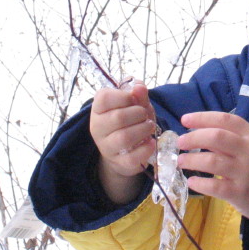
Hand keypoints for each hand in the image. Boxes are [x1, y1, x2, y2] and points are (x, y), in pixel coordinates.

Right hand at [90, 81, 156, 203]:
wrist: (123, 150)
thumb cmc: (130, 120)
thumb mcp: (135, 104)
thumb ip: (138, 94)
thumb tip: (139, 87)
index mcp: (98, 109)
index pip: (104, 98)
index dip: (125, 96)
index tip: (134, 99)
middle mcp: (97, 127)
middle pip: (118, 117)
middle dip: (139, 113)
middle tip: (145, 115)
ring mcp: (106, 147)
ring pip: (124, 138)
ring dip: (143, 129)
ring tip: (149, 127)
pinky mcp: (118, 162)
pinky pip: (132, 157)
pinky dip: (146, 148)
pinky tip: (151, 142)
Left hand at [176, 111, 248, 249]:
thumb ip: (231, 140)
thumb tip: (199, 133)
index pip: (225, 119)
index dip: (202, 117)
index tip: (184, 120)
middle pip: (216, 137)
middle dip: (193, 138)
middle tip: (180, 142)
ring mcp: (246, 172)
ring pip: (211, 161)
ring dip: (191, 160)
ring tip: (181, 161)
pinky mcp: (241, 193)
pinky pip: (214, 186)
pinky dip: (199, 183)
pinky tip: (192, 181)